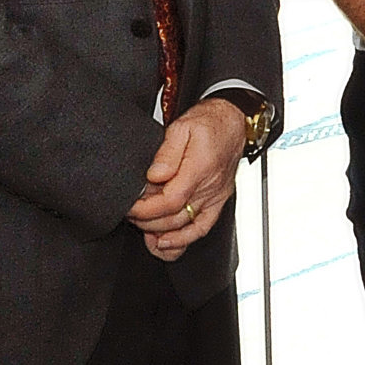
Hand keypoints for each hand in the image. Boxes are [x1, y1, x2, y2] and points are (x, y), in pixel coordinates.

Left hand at [127, 97, 248, 260]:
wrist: (234, 121)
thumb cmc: (209, 123)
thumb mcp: (183, 126)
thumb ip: (167, 152)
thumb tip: (154, 175)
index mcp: (199, 169)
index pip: (170, 201)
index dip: (146, 210)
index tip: (129, 207)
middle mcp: (209, 187)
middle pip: (174, 218)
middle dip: (147, 221)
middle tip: (130, 214)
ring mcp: (215, 196)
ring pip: (186, 228)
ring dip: (160, 233)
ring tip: (143, 229)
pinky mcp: (217, 201)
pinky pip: (202, 228)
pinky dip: (183, 241)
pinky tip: (165, 243)